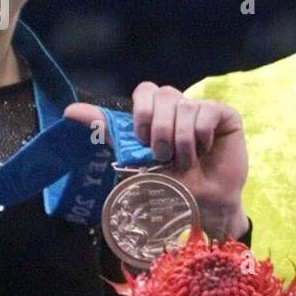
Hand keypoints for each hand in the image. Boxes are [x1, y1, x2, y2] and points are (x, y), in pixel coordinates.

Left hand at [65, 83, 248, 239]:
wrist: (202, 205)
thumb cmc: (171, 185)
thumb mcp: (134, 158)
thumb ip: (108, 131)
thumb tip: (69, 111)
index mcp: (159, 114)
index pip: (146, 90)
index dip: (142, 112)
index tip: (141, 139)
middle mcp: (180, 107)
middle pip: (165, 94)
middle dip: (159, 129)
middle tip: (163, 155)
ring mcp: (204, 109)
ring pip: (185, 106)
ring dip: (181, 140)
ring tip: (185, 161)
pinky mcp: (225, 116)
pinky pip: (206, 112)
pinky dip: (201, 136)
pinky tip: (205, 150)